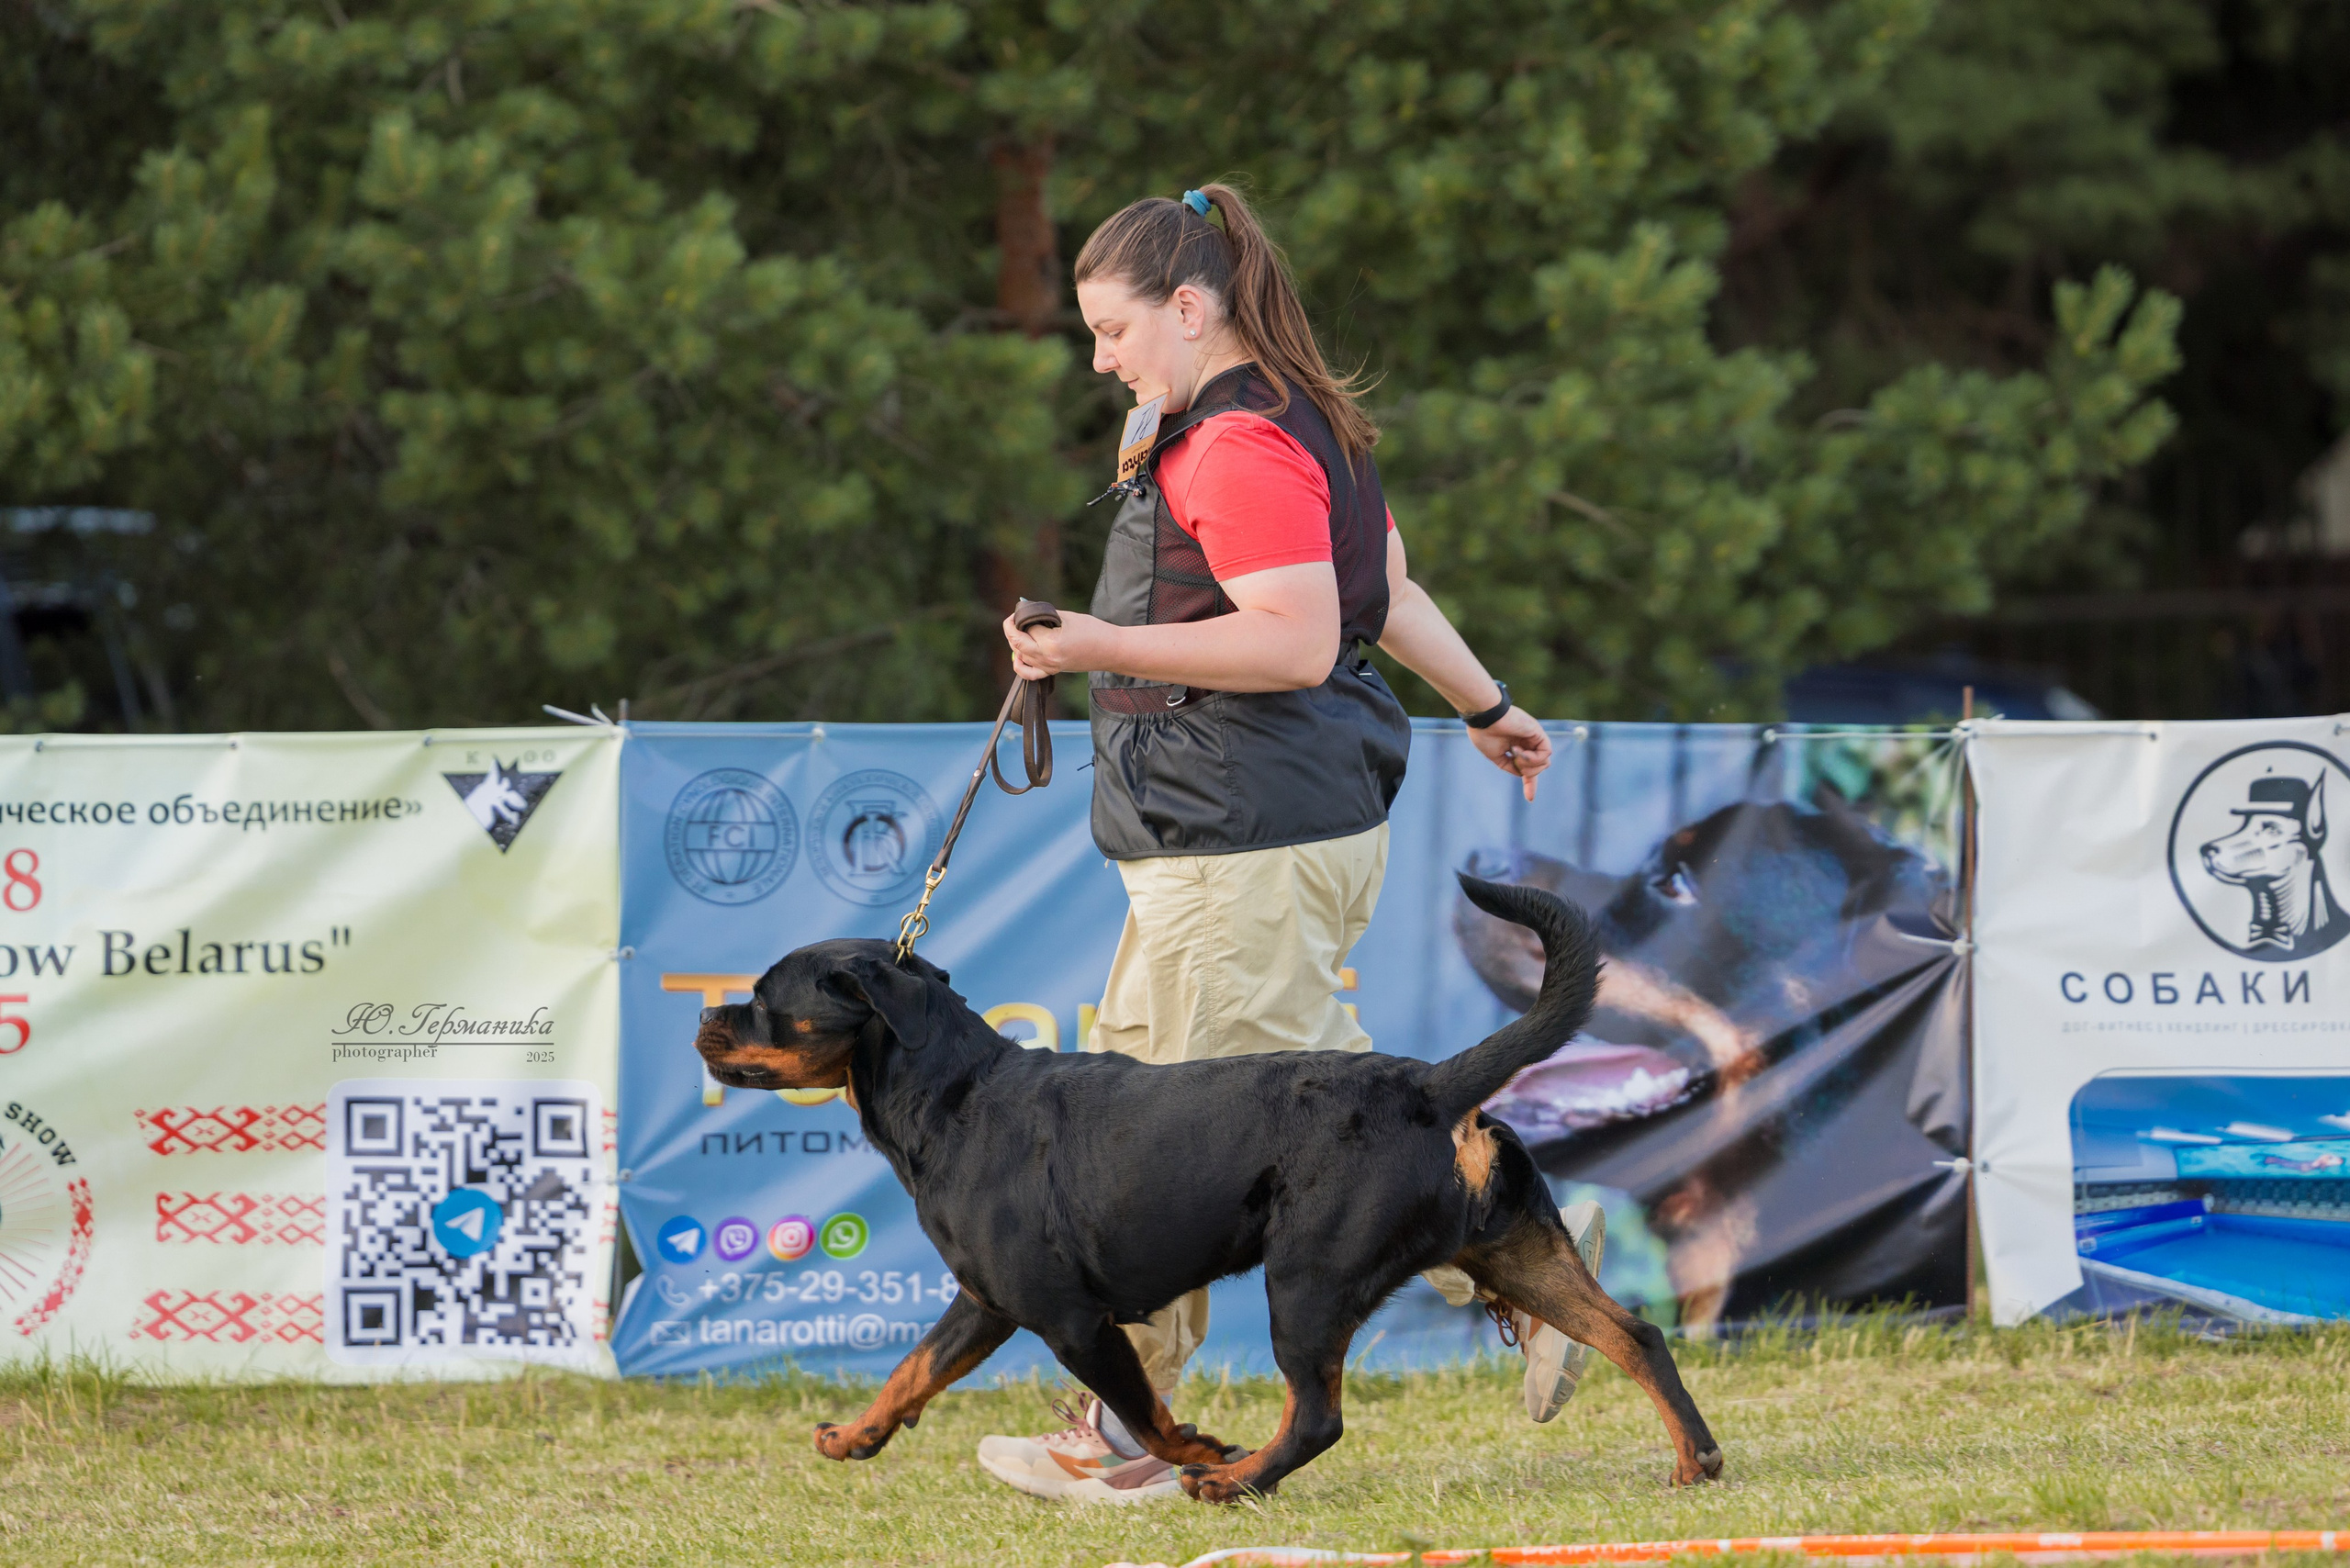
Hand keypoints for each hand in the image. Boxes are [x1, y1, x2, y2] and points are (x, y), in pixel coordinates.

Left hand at [1004, 609, 1118, 680]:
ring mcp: (1049, 667)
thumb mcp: (1067, 617)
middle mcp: (1047, 658)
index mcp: (1050, 643)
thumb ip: (1044, 614)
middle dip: (1011, 629)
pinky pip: (1029, 673)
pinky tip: (1018, 655)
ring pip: (1020, 656)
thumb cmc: (1093, 630)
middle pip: (1017, 643)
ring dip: (1015, 642)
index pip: (1027, 628)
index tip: (1020, 609)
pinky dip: (1020, 665)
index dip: (1021, 617)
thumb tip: (1026, 609)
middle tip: (1014, 618)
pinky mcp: (1053, 671)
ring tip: (1020, 630)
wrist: (1110, 650)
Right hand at [1469, 707, 1551, 800]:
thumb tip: (1522, 774)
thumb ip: (1509, 766)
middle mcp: (1527, 743)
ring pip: (1545, 763)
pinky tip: (1518, 751)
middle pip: (1539, 767)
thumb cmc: (1485, 734)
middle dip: (1530, 774)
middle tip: (1515, 763)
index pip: (1529, 768)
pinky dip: (1533, 758)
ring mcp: (1534, 738)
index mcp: (1517, 747)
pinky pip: (1546, 753)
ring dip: (1529, 765)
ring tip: (1515, 755)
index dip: (1530, 784)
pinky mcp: (1538, 733)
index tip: (1530, 799)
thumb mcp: (1495, 756)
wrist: (1484, 718)